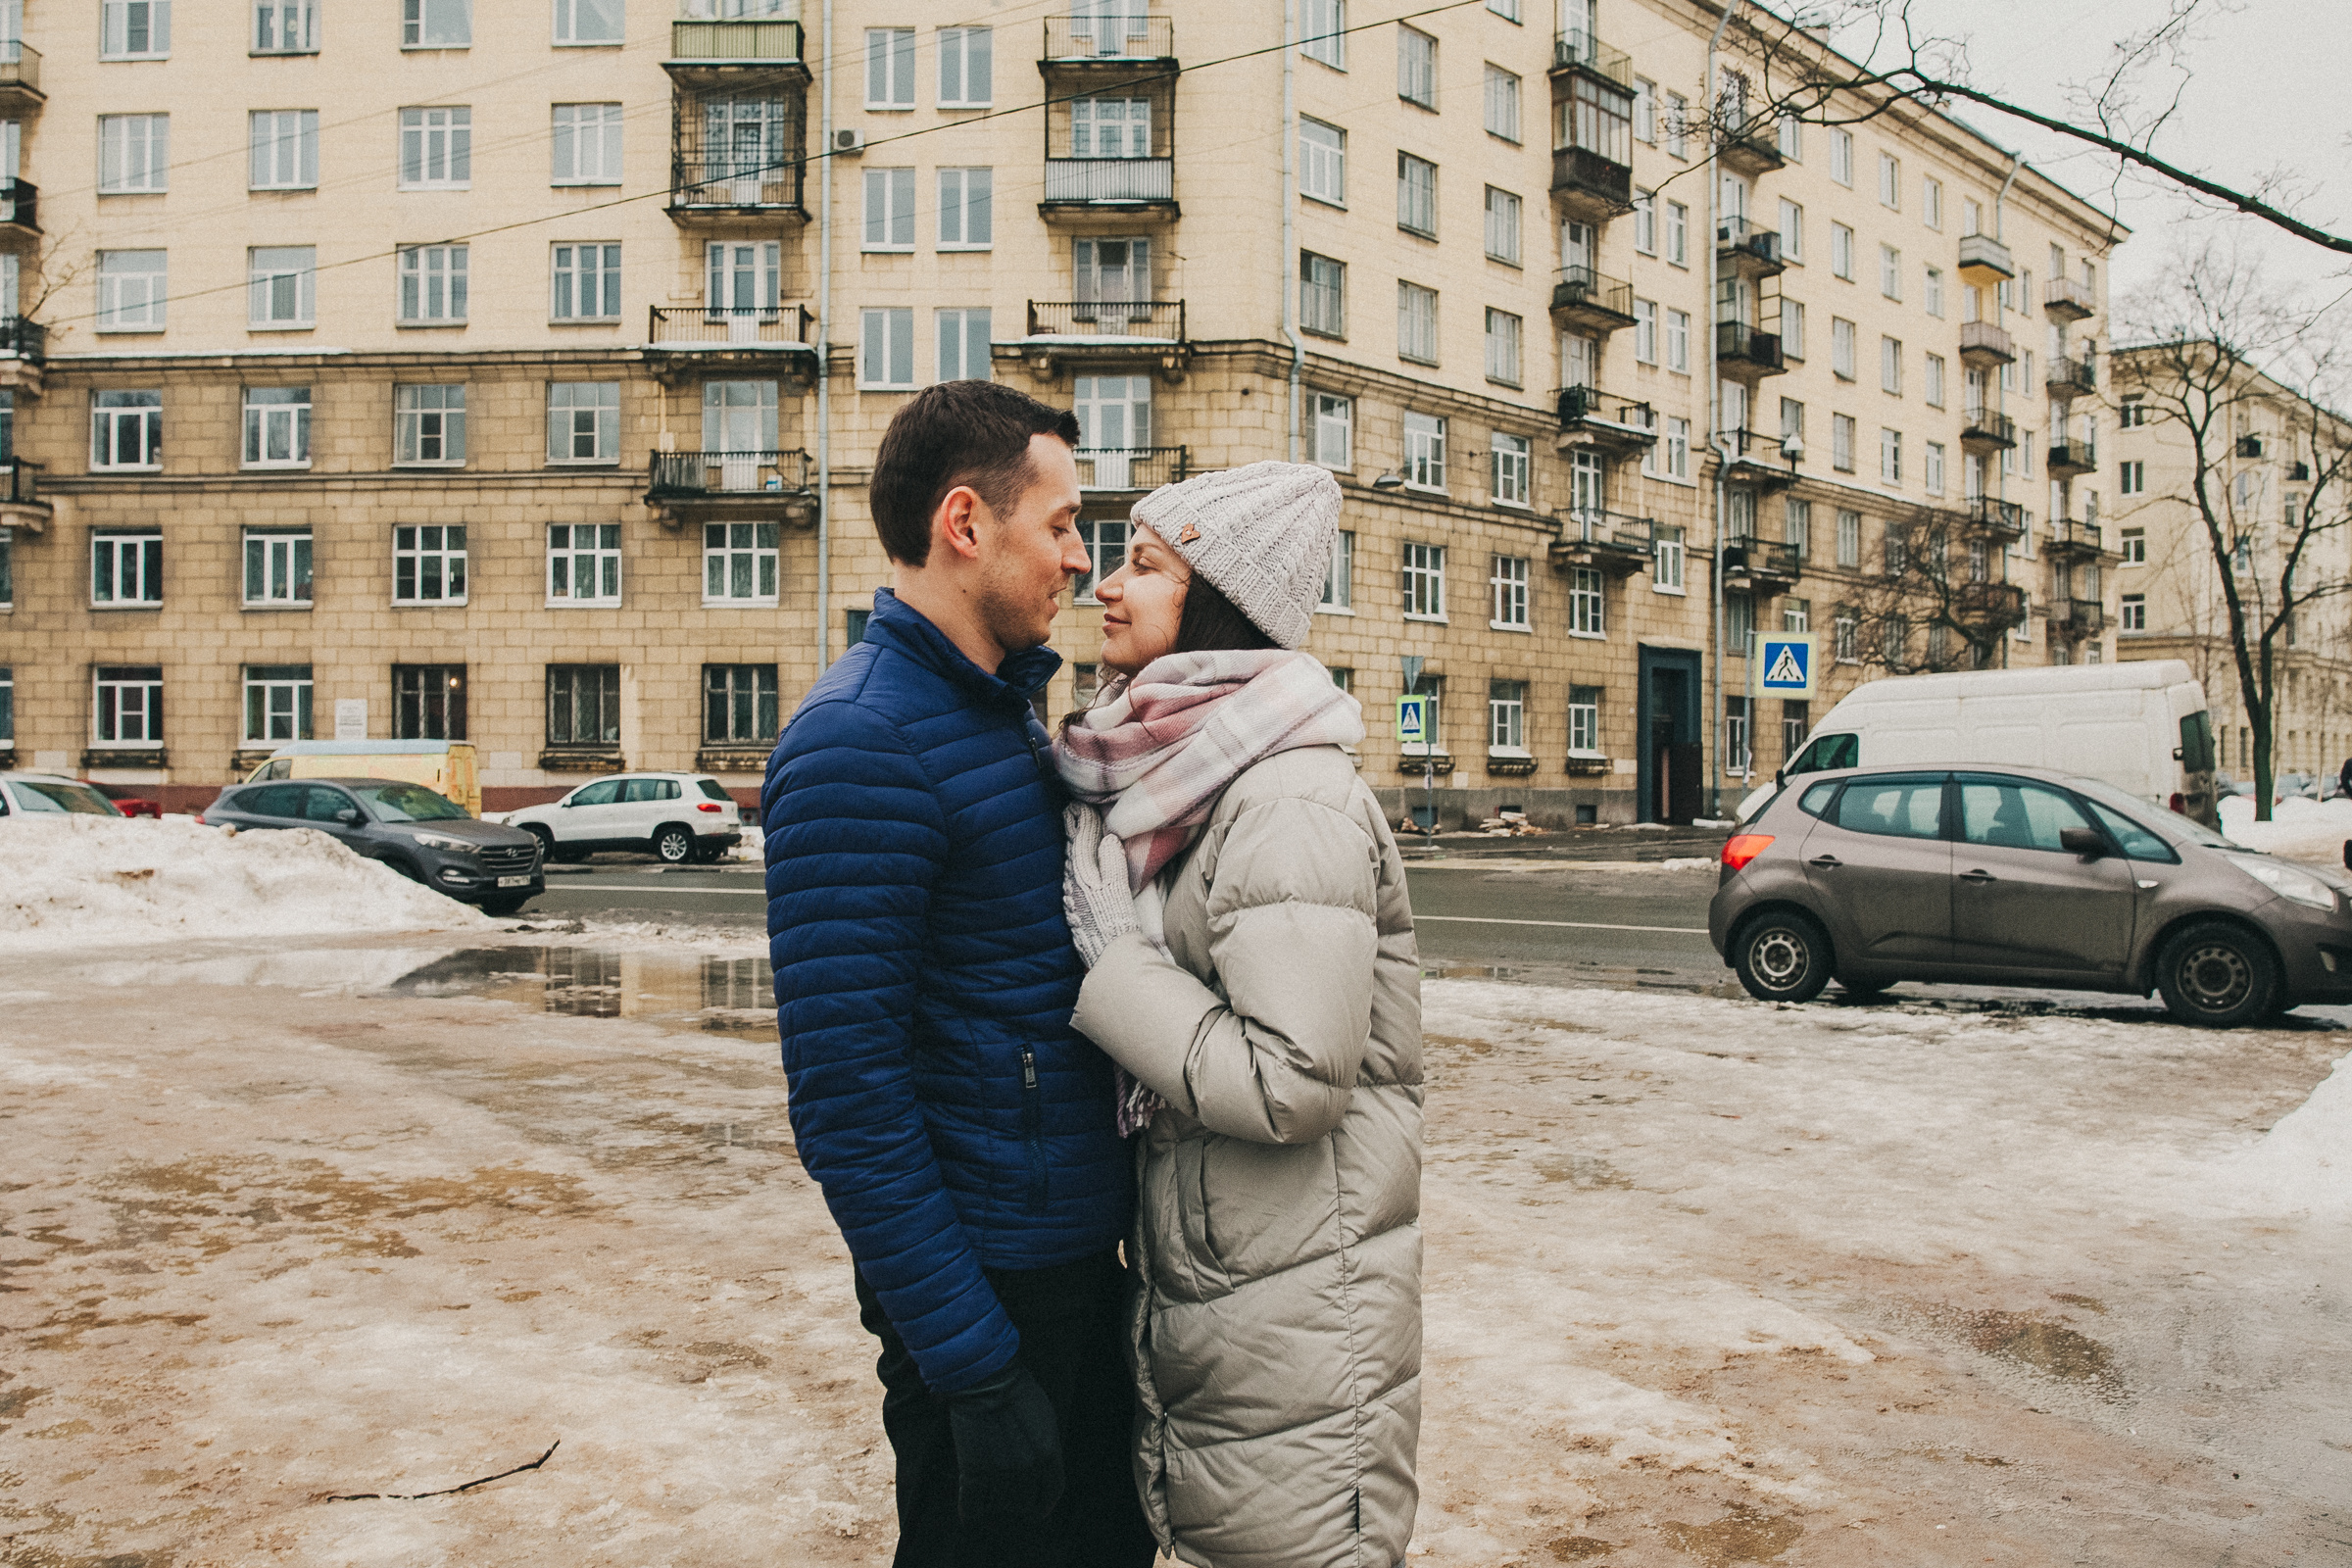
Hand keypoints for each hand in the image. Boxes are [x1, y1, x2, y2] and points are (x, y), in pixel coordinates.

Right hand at [945, 1361, 1064, 1523]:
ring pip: (1001, 1506)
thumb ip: (1047, 1447)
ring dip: (997, 1505)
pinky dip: (970, 1513)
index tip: (1038, 1510)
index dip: (1045, 1504)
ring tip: (992, 1498)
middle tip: (1012, 1499)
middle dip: (1021, 1503)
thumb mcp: (1045, 1418)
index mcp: (1048, 1453)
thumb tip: (1043, 1469)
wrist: (985, 1379)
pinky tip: (970, 1515)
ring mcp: (999, 1471)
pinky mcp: (972, 1471)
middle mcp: (1027, 1468)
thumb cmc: (1016, 1391)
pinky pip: (973, 1505)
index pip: (1052, 1492)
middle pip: (1026, 1503)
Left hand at [1062, 801, 1138, 966]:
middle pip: (1072, 850)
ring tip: (1072, 829)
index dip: (1082, 822)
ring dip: (1072, 845)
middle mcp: (1072, 883)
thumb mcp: (1117, 887)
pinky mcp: (1074, 909)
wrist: (1108, 954)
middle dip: (1073, 829)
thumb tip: (1109, 839)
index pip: (1081, 841)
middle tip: (1070, 810)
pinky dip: (1073, 863)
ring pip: (1070, 863)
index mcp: (1083, 874)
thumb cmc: (1116, 920)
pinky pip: (1071, 877)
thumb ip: (1112, 861)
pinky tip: (1074, 863)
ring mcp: (1071, 897)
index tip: (1079, 805)